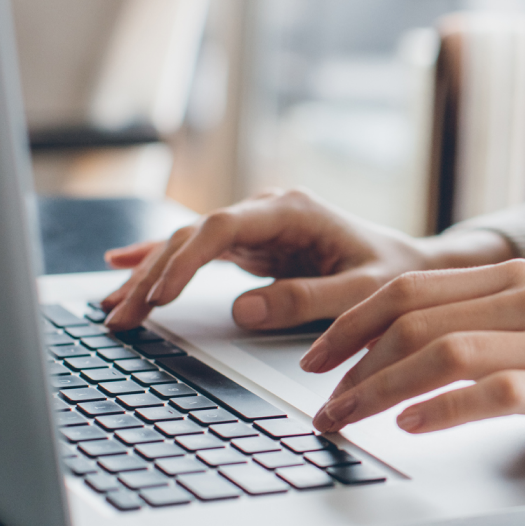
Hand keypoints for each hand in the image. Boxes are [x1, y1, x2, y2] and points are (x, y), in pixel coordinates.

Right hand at [99, 189, 508, 331]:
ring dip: (147, 275)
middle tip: (120, 315)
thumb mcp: (361, 292)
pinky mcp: (252, 246)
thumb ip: (307, 300)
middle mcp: (268, 211)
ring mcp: (256, 227)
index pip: (223, 227)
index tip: (159, 294)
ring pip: (187, 245)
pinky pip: (196, 252)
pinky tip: (120, 266)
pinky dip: (160, 261)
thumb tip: (242, 310)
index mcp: (293, 210)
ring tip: (111, 309)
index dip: (185, 259)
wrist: (413, 267)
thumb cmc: (394, 276)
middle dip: (152, 275)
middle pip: (194, 236)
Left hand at [300, 258, 524, 474]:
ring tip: (347, 419)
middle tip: (319, 403)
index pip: (408, 288)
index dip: (350, 323)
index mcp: (514, 277)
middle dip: (351, 362)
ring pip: (443, 351)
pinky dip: (443, 409)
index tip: (314, 359)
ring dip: (380, 390)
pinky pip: (495, 391)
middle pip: (414, 316)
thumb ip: (481, 326)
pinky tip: (412, 426)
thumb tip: (395, 352)